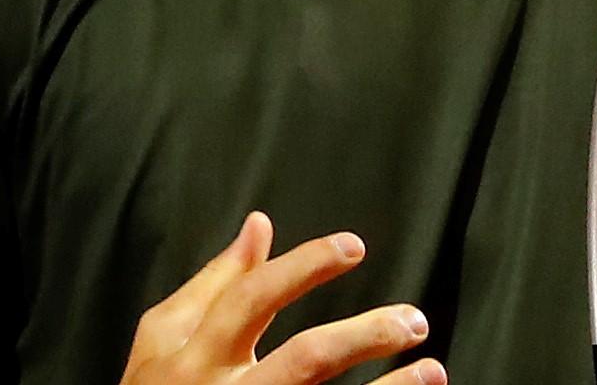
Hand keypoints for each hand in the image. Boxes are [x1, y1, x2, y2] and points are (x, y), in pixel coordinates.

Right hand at [120, 213, 441, 384]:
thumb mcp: (164, 341)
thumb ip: (212, 284)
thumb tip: (258, 225)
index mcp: (195, 358)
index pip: (252, 298)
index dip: (304, 266)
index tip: (354, 247)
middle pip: (304, 359)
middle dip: (364, 335)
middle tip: (414, 320)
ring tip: (432, 371)